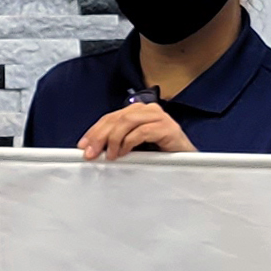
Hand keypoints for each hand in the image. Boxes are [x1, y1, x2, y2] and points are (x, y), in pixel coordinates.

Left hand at [77, 104, 194, 160]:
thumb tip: (93, 149)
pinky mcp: (167, 128)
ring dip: (113, 139)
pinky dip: (128, 142)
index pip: (110, 117)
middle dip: (99, 136)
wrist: (187, 161)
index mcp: (138, 111)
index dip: (95, 130)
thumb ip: (117, 142)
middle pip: (116, 118)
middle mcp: (148, 110)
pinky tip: (123, 153)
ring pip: (127, 121)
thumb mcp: (133, 146)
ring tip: (109, 156)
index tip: (82, 145)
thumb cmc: (160, 154)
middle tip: (90, 153)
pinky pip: (142, 131)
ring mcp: (159, 117)